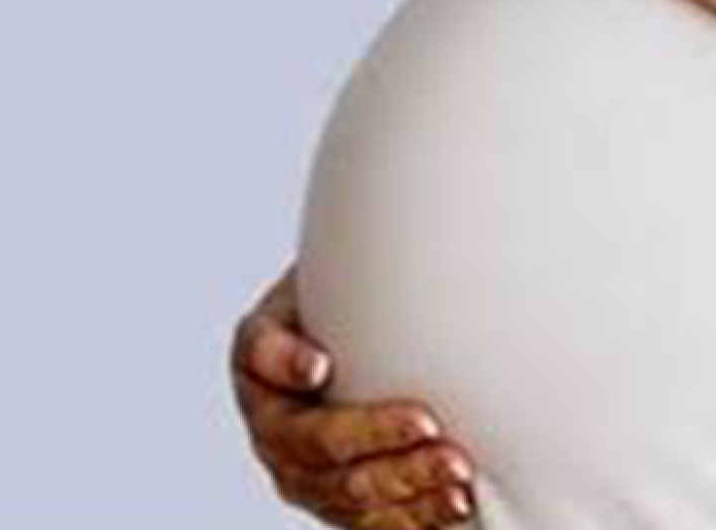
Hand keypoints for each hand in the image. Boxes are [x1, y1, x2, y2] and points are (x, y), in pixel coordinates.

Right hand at [231, 266, 477, 529]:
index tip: (321, 365)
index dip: (287, 365)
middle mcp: (271, 424)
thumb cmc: (348, 300)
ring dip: (404, 484)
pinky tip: (455, 504)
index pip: (264, 360)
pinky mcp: (337, 503)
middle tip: (431, 423)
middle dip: (375, 436)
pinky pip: (371, 523)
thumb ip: (349, 264)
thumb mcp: (333, 273)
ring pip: (345, 491)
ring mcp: (301, 472)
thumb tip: (396, 216)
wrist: (354, 346)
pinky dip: (414, 518)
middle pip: (314, 441)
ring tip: (458, 472)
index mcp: (257, 359)